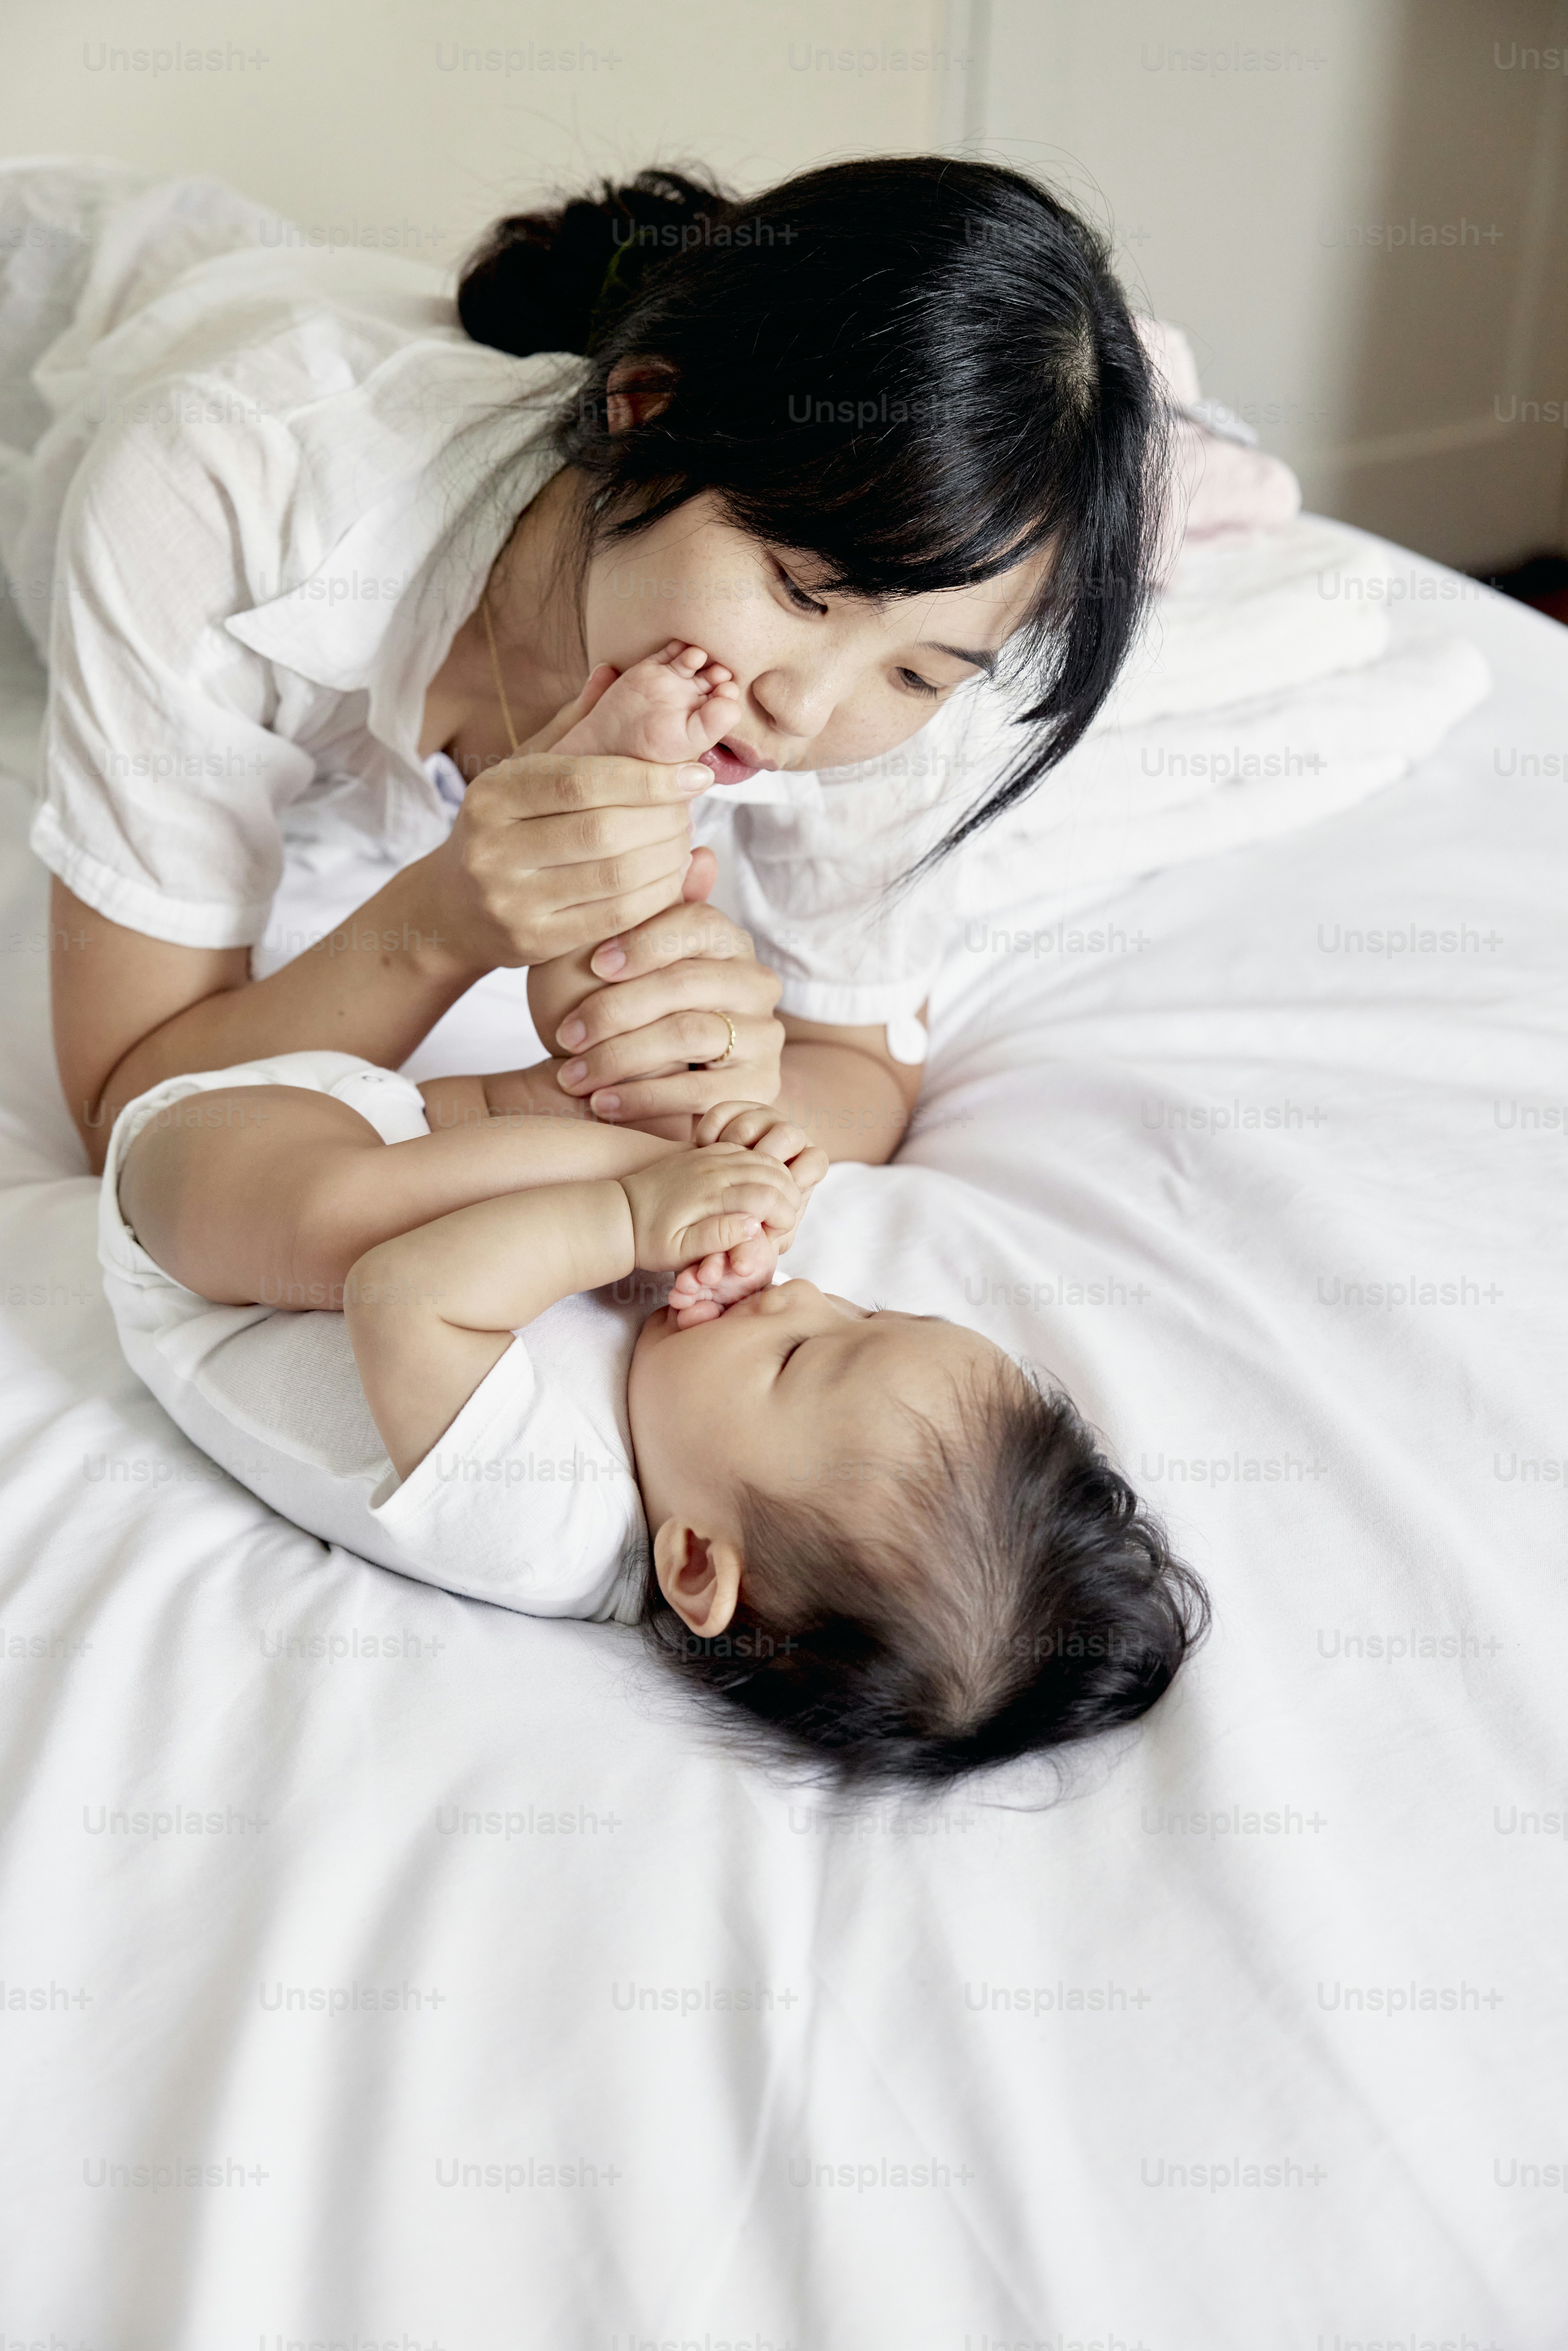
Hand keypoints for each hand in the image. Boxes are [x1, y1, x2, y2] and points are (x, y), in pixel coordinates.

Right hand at [423, 672, 709, 975]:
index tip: (696, 774)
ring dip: (667, 858)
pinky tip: (673, 876)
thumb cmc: (504, 828)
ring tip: (686, 841)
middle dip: (664, 819)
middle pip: (604, 830)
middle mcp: (493, 847)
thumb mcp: (522, 773)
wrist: (454, 908)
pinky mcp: (533, 942)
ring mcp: (510, 899)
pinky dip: (656, 895)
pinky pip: (615, 918)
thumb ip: (570, 729)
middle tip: (692, 812)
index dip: (648, 777)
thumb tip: (614, 672)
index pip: (583, 780)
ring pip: (614, 876)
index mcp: (492, 794)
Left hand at [549, 876, 784, 1126]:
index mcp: (727, 941)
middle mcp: (756, 983)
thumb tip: (698, 852)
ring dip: (621, 1057)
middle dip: (616, 1010)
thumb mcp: (620, 959)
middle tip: (565, 1033)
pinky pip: (700, 1091)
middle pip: (687, 983)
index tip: (593, 964)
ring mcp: (765, 1036)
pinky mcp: (759, 1088)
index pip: (697, 923)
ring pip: (690, 1035)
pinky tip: (601, 1103)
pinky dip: (642, 1098)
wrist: (641, 1087)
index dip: (643, 940)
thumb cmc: (623, 1014)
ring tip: (572, 1074)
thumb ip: (648, 907)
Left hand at [664, 1104, 827, 1324]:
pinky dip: (761, 1165)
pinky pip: (744, 1149)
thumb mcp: (679, 1251)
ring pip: (761, 1157)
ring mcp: (708, 1156)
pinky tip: (762, 1184)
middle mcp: (712, 1168)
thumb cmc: (649, 1240)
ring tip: (781, 1203)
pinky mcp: (703, 1153)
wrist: (618, 1214)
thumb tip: (752, 1225)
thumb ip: (717, 1238)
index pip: (767, 1196)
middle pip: (771, 1171)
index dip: (785, 1215)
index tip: (781, 1233)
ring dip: (779, 1178)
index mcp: (710, 1193)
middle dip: (789, 1195)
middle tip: (789, 1217)